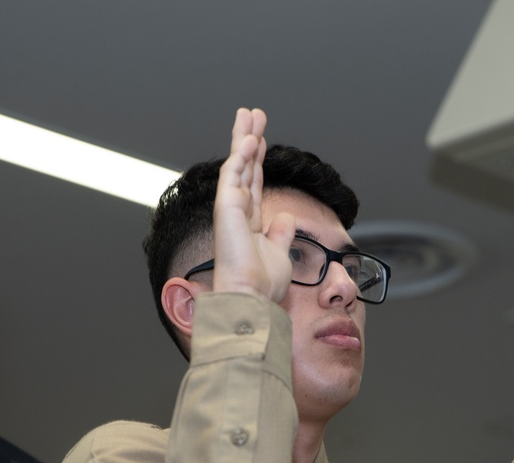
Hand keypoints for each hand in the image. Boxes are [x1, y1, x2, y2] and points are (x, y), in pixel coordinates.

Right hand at [212, 108, 294, 302]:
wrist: (251, 297)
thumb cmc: (263, 285)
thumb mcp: (280, 254)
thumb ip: (281, 234)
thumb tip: (287, 218)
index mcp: (250, 222)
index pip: (255, 182)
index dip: (259, 159)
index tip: (262, 138)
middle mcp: (238, 212)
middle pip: (245, 167)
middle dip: (249, 139)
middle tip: (253, 114)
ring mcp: (230, 209)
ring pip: (238, 165)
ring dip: (243, 138)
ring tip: (249, 114)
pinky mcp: (226, 209)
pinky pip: (234, 176)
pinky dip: (241, 156)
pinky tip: (250, 139)